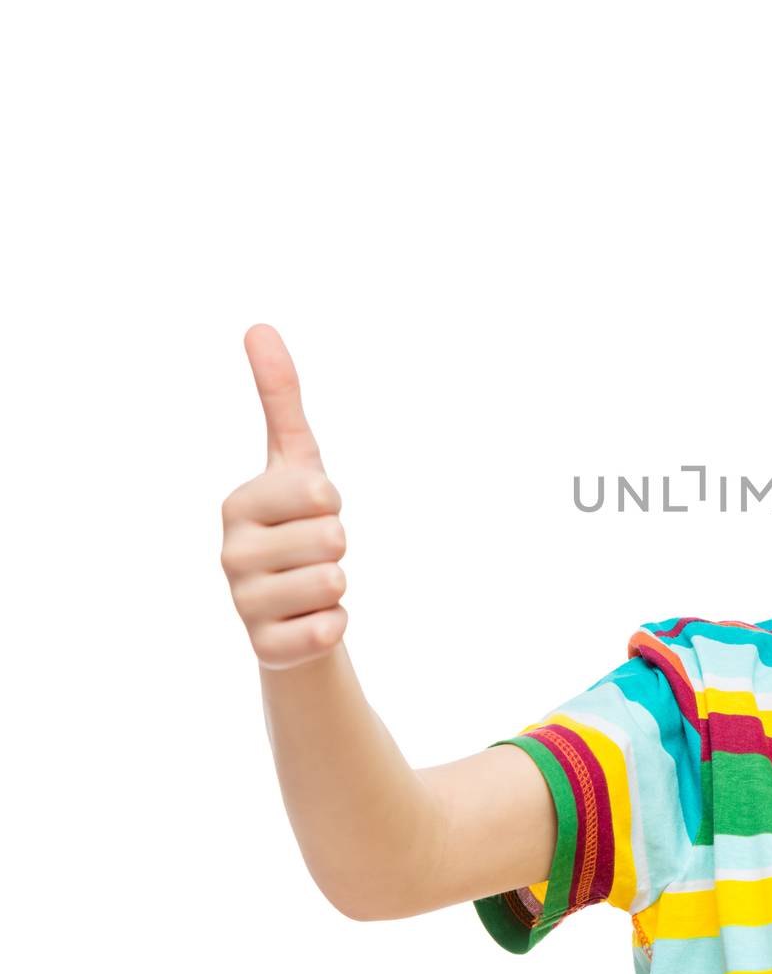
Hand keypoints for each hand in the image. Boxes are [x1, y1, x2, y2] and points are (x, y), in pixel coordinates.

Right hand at [220, 324, 349, 670]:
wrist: (292, 609)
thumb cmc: (297, 524)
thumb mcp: (295, 460)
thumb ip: (280, 397)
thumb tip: (258, 325)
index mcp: (239, 504)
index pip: (320, 492)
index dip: (331, 502)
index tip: (312, 509)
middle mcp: (230, 553)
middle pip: (333, 538)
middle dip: (339, 545)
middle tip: (314, 553)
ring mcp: (244, 603)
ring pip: (335, 582)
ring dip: (339, 584)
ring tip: (311, 585)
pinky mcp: (266, 648)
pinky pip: (330, 630)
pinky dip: (334, 625)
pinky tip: (311, 622)